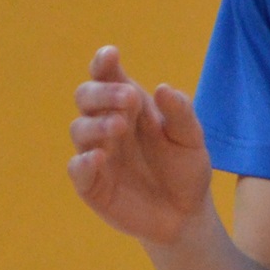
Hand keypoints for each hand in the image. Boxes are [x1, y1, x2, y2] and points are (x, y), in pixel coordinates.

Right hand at [68, 46, 213, 247]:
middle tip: (128, 99)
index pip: (107, 76)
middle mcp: (107, 124)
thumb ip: (181, 113)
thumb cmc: (185, 169)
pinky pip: (77, 168)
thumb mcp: (191, 139)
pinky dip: (83, 161)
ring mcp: (96, 154)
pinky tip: (99, 157)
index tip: (111, 55)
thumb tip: (163, 89)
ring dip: (96, 124)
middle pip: (86, 96)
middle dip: (102, 93)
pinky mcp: (92, 185)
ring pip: (78, 128)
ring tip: (120, 127)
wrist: (186, 214)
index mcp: (128, 106)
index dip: (103, 63)